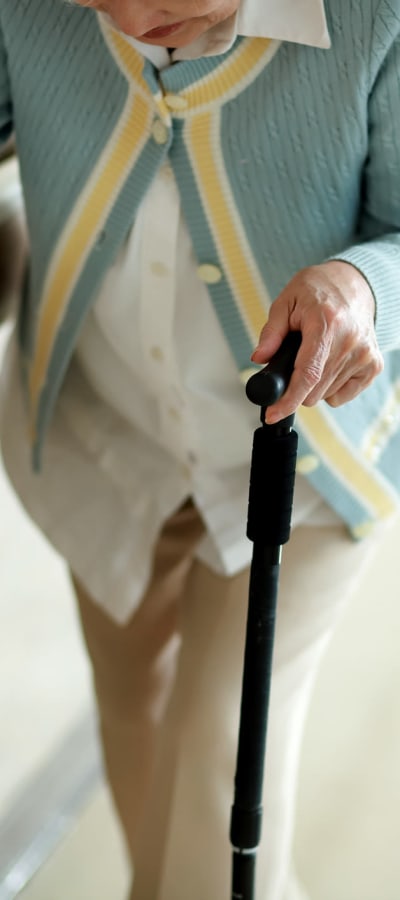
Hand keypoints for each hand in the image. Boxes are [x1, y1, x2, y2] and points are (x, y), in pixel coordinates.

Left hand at [251, 261, 383, 422]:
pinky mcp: (373, 365)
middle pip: (314, 391)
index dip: (288, 399)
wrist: (353, 284)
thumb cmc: (317, 292)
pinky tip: (330, 363)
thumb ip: (272, 332)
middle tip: (294, 362)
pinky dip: (330, 386)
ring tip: (316, 355)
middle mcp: (350, 341)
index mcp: (326, 323)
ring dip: (314, 384)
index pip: (307, 373)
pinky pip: (342, 395)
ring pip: (326, 395)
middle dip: (296, 385)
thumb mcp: (286, 302)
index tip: (273, 414)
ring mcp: (364, 355)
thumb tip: (259, 359)